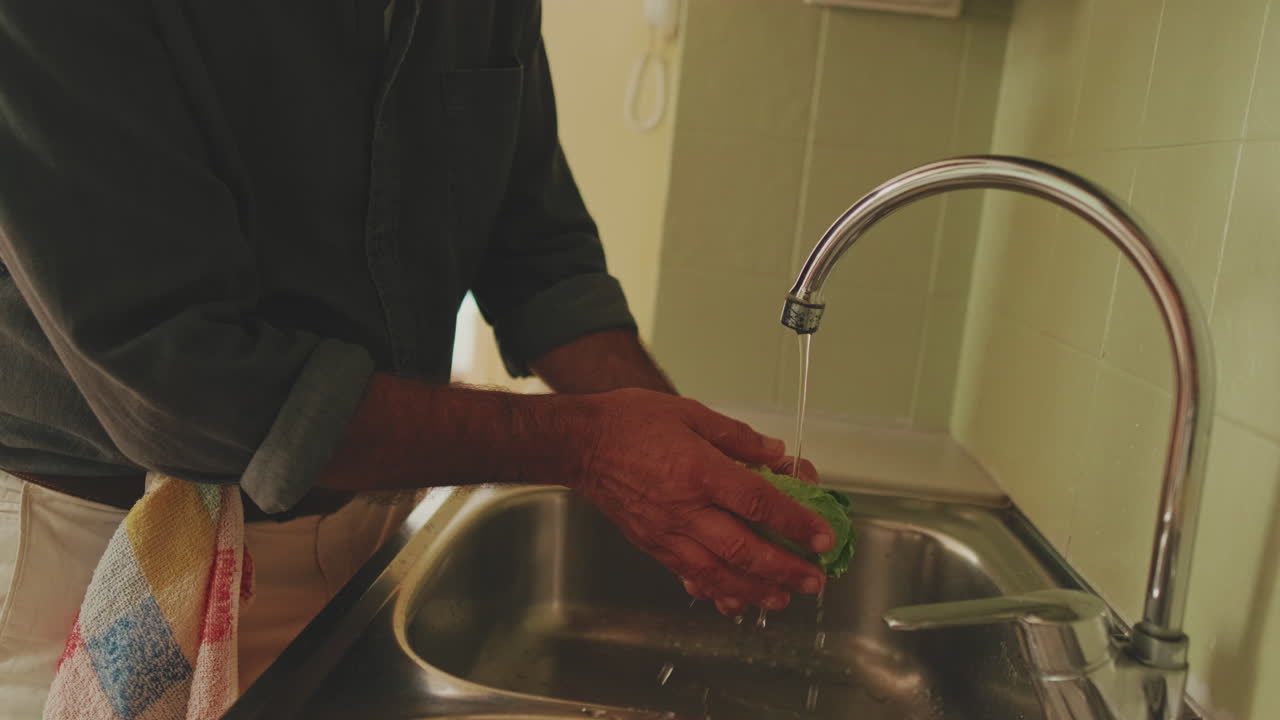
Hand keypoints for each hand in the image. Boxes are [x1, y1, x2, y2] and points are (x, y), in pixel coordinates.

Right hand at [553, 389, 832, 614]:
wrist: (579, 444)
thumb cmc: (630, 422)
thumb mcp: (690, 413)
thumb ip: (737, 437)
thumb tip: (777, 454)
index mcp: (699, 470)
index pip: (758, 502)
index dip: (795, 522)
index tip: (822, 537)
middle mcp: (685, 508)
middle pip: (743, 548)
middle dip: (784, 569)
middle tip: (814, 581)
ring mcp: (667, 531)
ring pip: (717, 572)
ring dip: (754, 589)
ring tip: (782, 599)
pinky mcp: (652, 544)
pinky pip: (687, 575)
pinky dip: (714, 591)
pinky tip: (734, 601)